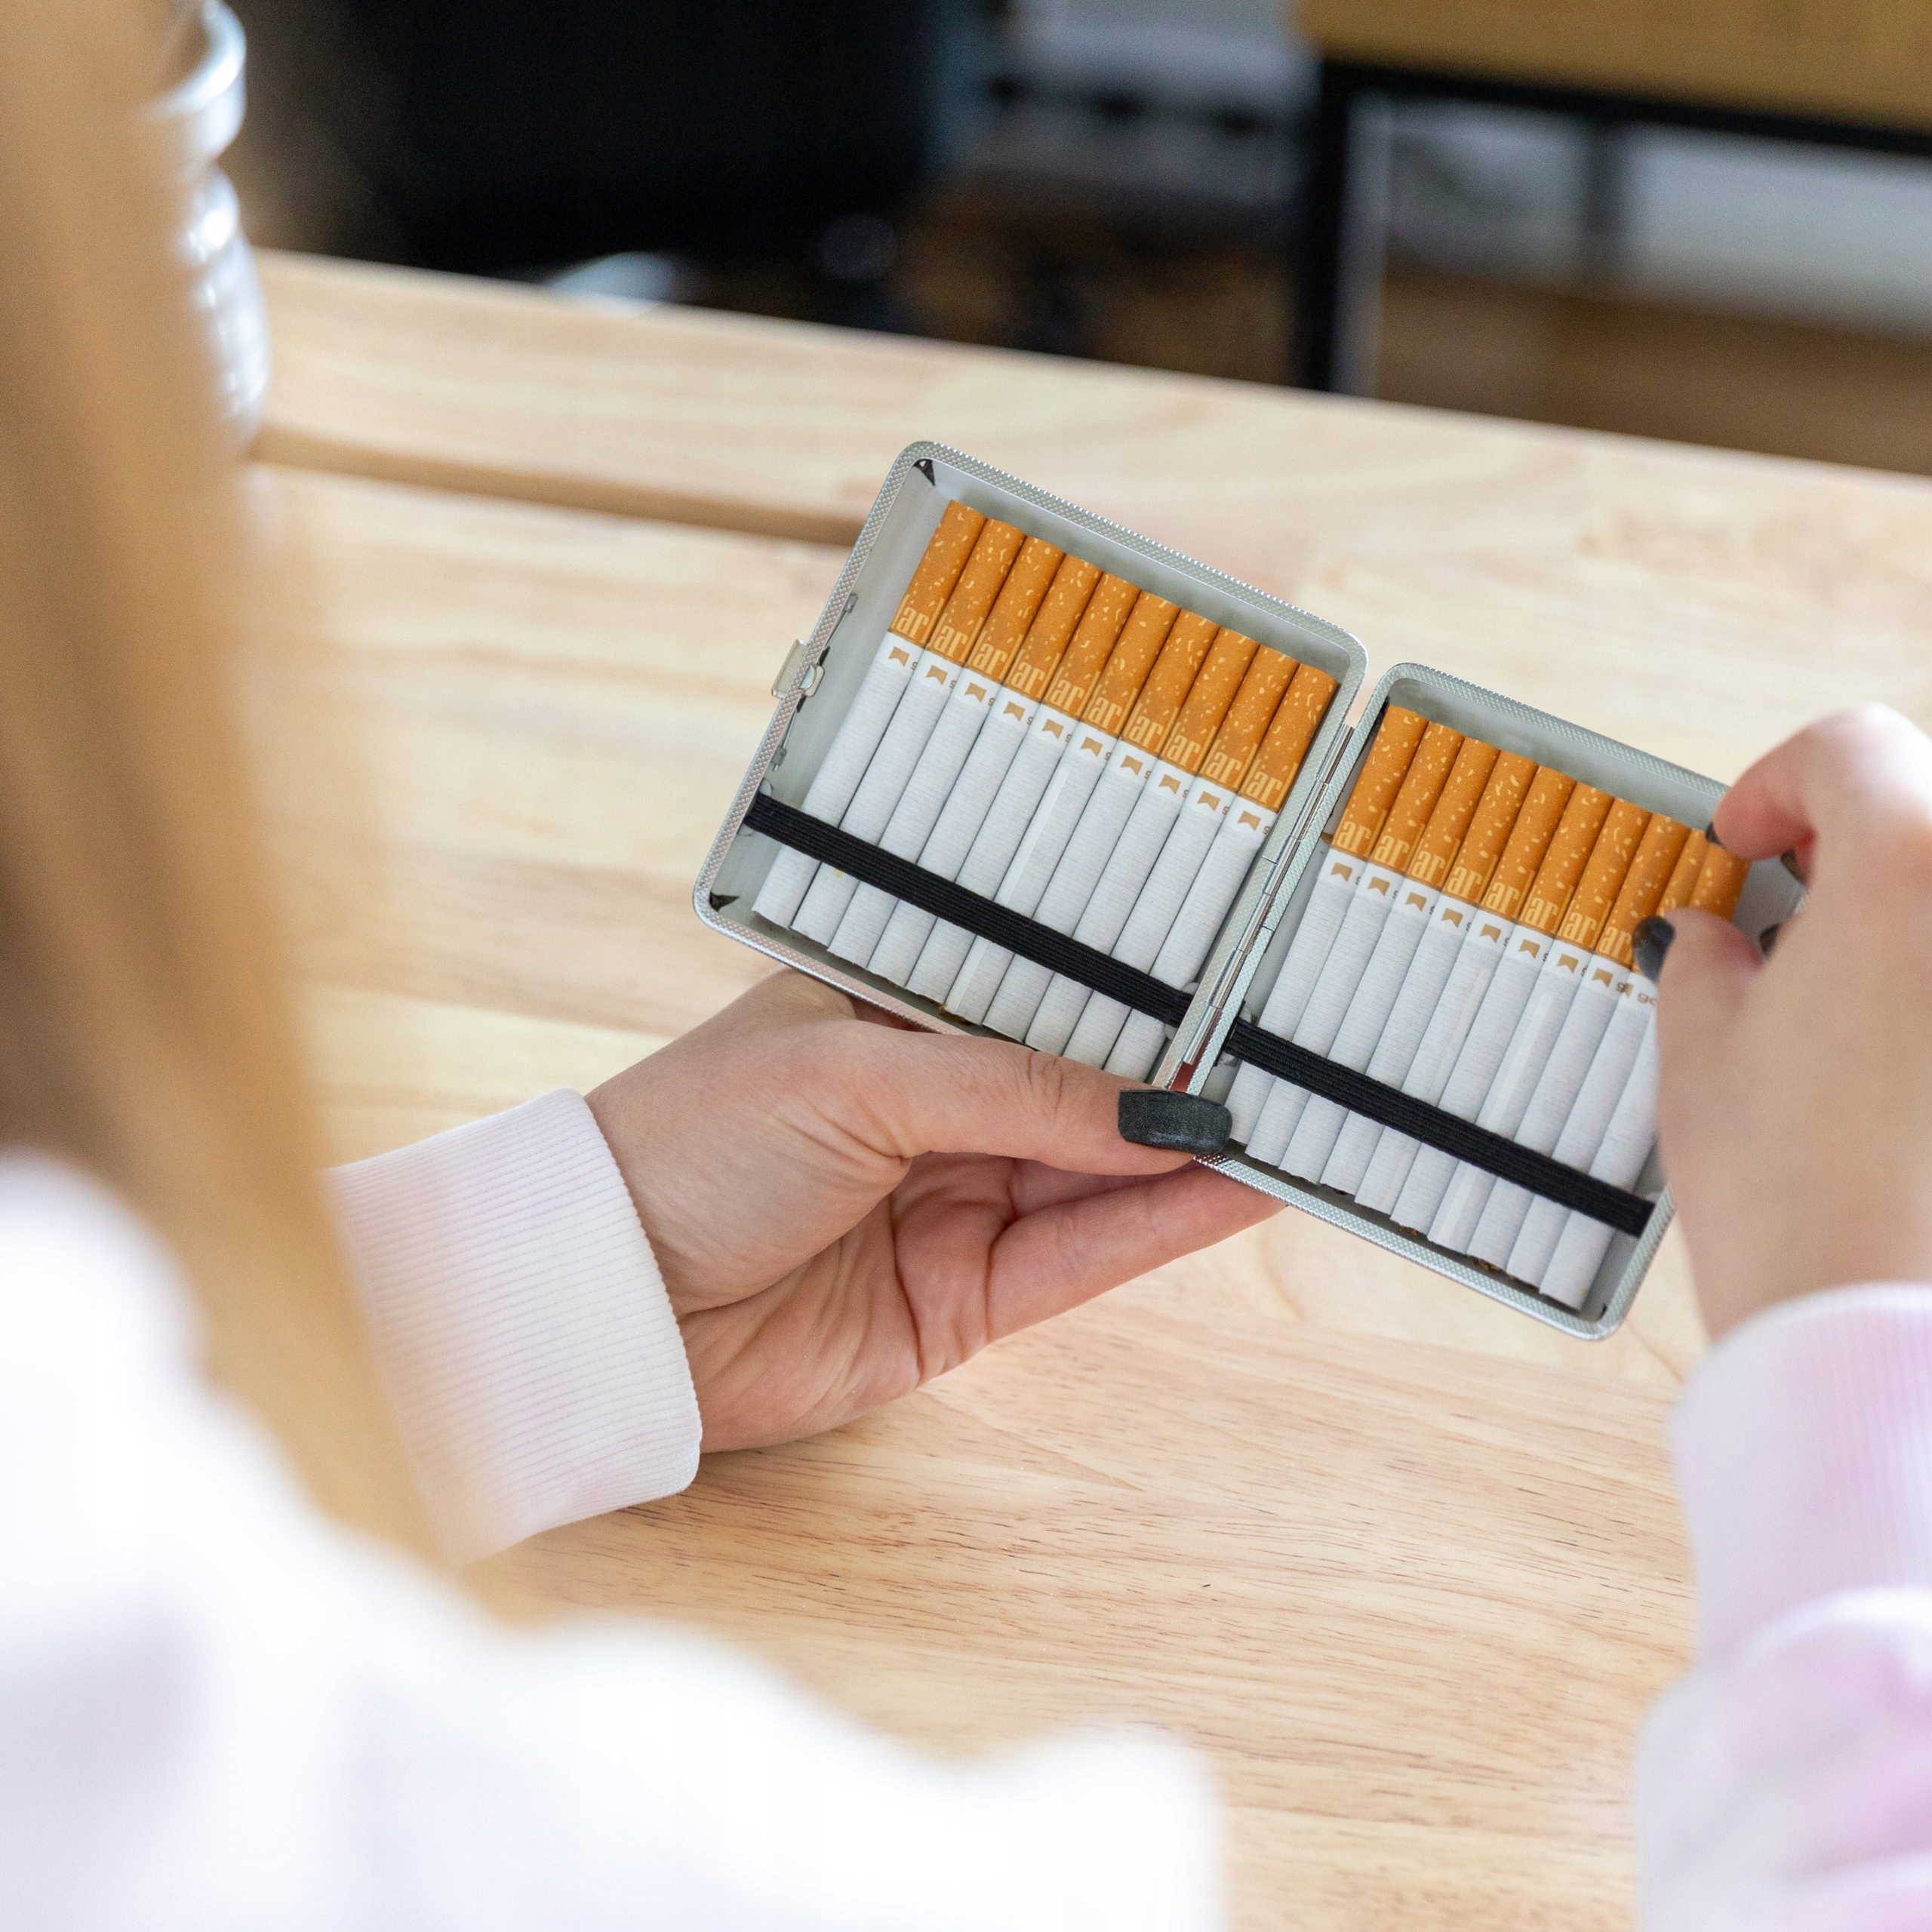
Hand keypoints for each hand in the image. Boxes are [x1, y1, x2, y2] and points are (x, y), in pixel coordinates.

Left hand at [587, 970, 1276, 1450]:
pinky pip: (1081, 1256)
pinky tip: (1236, 1186)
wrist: (600, 1303)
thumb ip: (1013, 1088)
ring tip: (1302, 1118)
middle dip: (1180, 1073)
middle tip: (1300, 1050)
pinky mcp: (963, 1300)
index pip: (1038, 993)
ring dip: (1193, 1152)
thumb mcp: (855, 1076)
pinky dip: (1160, 1227)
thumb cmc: (691, 1144)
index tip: (1230, 974)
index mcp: (891, 1016)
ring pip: (1099, 1175)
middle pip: (1083, 1088)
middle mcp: (931, 1107)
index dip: (1130, 989)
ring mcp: (952, 1204)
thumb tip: (1158, 1102)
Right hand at [1654, 705, 1931, 1340]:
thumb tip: (1715, 938)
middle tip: (1788, 912)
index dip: (1774, 783)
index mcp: (1910, 867)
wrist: (1877, 1335)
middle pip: (1927, 807)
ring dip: (1902, 919)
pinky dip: (1925, 988)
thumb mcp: (1702, 1049)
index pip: (1848, 747)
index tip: (1741, 844)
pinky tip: (1894, 1057)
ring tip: (1844, 997)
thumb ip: (1704, 959)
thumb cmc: (1794, 1197)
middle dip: (1852, 843)